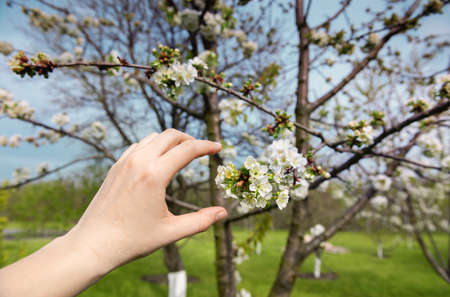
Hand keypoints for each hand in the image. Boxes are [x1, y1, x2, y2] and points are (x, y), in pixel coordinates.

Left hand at [67, 129, 226, 272]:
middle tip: (202, 150)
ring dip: (171, 140)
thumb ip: (200, 221)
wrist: (93, 244)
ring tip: (182, 154)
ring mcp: (124, 162)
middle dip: (190, 139)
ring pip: (153, 137)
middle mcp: (139, 162)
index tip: (219, 147)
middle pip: (171, 135)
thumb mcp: (171, 232)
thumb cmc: (132, 241)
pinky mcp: (115, 167)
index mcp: (154, 175)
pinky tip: (158, 160)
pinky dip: (153, 146)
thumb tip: (223, 213)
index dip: (207, 146)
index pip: (188, 149)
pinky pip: (138, 146)